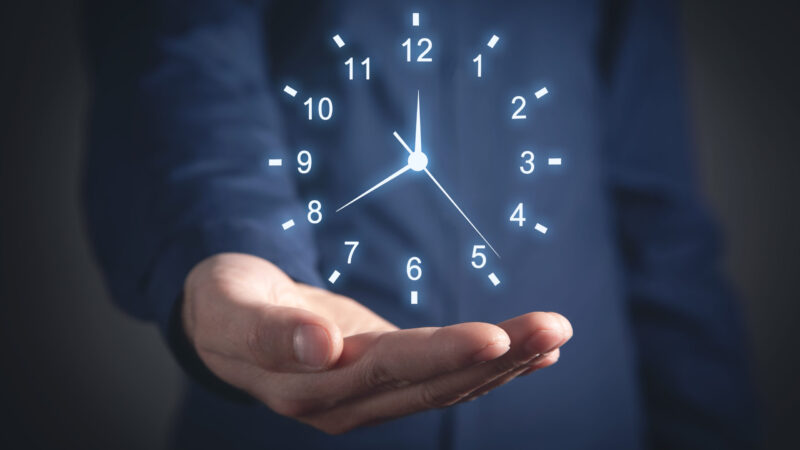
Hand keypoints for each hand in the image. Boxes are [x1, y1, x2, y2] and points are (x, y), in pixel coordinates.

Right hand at [182, 253, 572, 433]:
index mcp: (310, 385)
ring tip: (557, 334)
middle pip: (433, 384)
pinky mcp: (383, 379)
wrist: (224, 319)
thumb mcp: (230, 307)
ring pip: (447, 385)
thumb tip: (321, 347)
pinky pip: (443, 378)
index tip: (497, 336)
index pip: (389, 370)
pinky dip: (490, 367)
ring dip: (506, 362)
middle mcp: (347, 401)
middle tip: (555, 327)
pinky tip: (534, 356)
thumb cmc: (223, 304)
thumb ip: (270, 330)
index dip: (443, 356)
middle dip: (499, 357)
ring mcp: (369, 396)